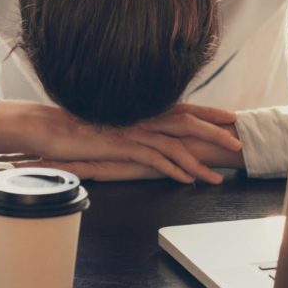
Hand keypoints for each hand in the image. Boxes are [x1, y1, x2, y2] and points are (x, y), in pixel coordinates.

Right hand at [0, 101, 242, 183]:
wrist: (48, 127)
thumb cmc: (78, 127)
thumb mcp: (112, 125)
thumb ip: (133, 126)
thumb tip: (150, 134)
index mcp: (141, 109)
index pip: (183, 108)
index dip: (209, 112)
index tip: (232, 117)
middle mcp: (141, 116)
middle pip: (187, 122)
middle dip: (215, 132)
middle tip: (239, 143)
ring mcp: (132, 130)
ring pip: (175, 143)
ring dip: (200, 160)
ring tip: (219, 175)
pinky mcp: (121, 145)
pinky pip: (153, 158)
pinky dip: (173, 169)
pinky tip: (187, 179)